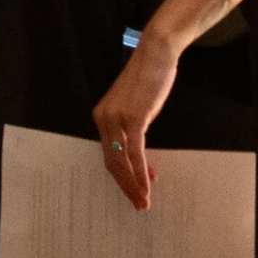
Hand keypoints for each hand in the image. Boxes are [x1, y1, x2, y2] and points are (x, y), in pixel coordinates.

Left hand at [90, 32, 180, 207]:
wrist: (155, 53)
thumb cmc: (149, 78)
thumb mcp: (137, 107)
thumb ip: (134, 129)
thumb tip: (140, 157)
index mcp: (102, 117)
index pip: (109, 154)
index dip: (122, 175)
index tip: (135, 190)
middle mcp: (104, 119)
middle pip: (111, 162)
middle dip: (125, 186)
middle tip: (138, 204)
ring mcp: (116, 119)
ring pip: (121, 161)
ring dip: (133, 185)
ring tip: (144, 202)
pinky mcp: (133, 118)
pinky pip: (135, 153)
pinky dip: (140, 172)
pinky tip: (147, 186)